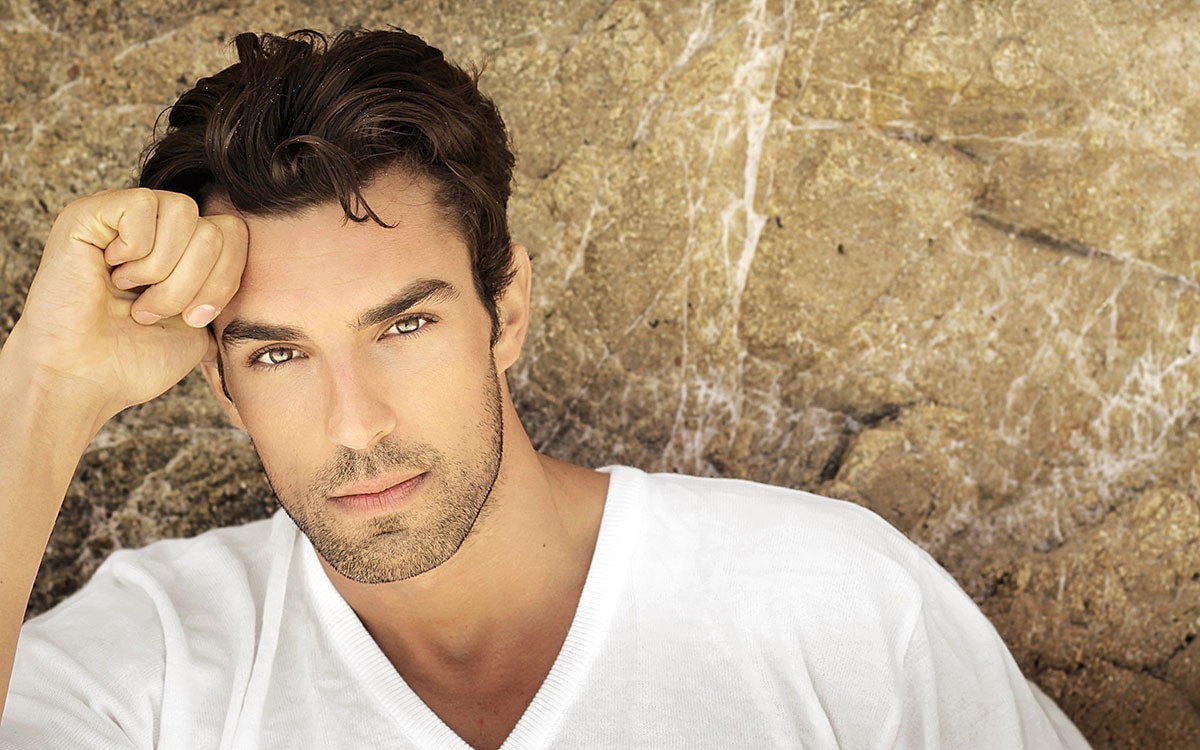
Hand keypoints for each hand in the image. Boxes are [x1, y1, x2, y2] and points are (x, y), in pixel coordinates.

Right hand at [10, 188, 246, 425]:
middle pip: (215, 229)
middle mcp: (157, 227)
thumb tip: (266, 287)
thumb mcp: (202, 330)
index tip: (193, 319)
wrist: (84, 377)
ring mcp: (123, 216)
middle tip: (151, 311)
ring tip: (132, 295)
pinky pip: (143, 205)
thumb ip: (228, 297)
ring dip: (163, 270)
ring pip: (184, 212)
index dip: (224, 281)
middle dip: (191, 284)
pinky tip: (109, 272)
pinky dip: (134, 249)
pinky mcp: (89, 212)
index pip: (236, 234)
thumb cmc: (134, 359)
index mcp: (185, 251)